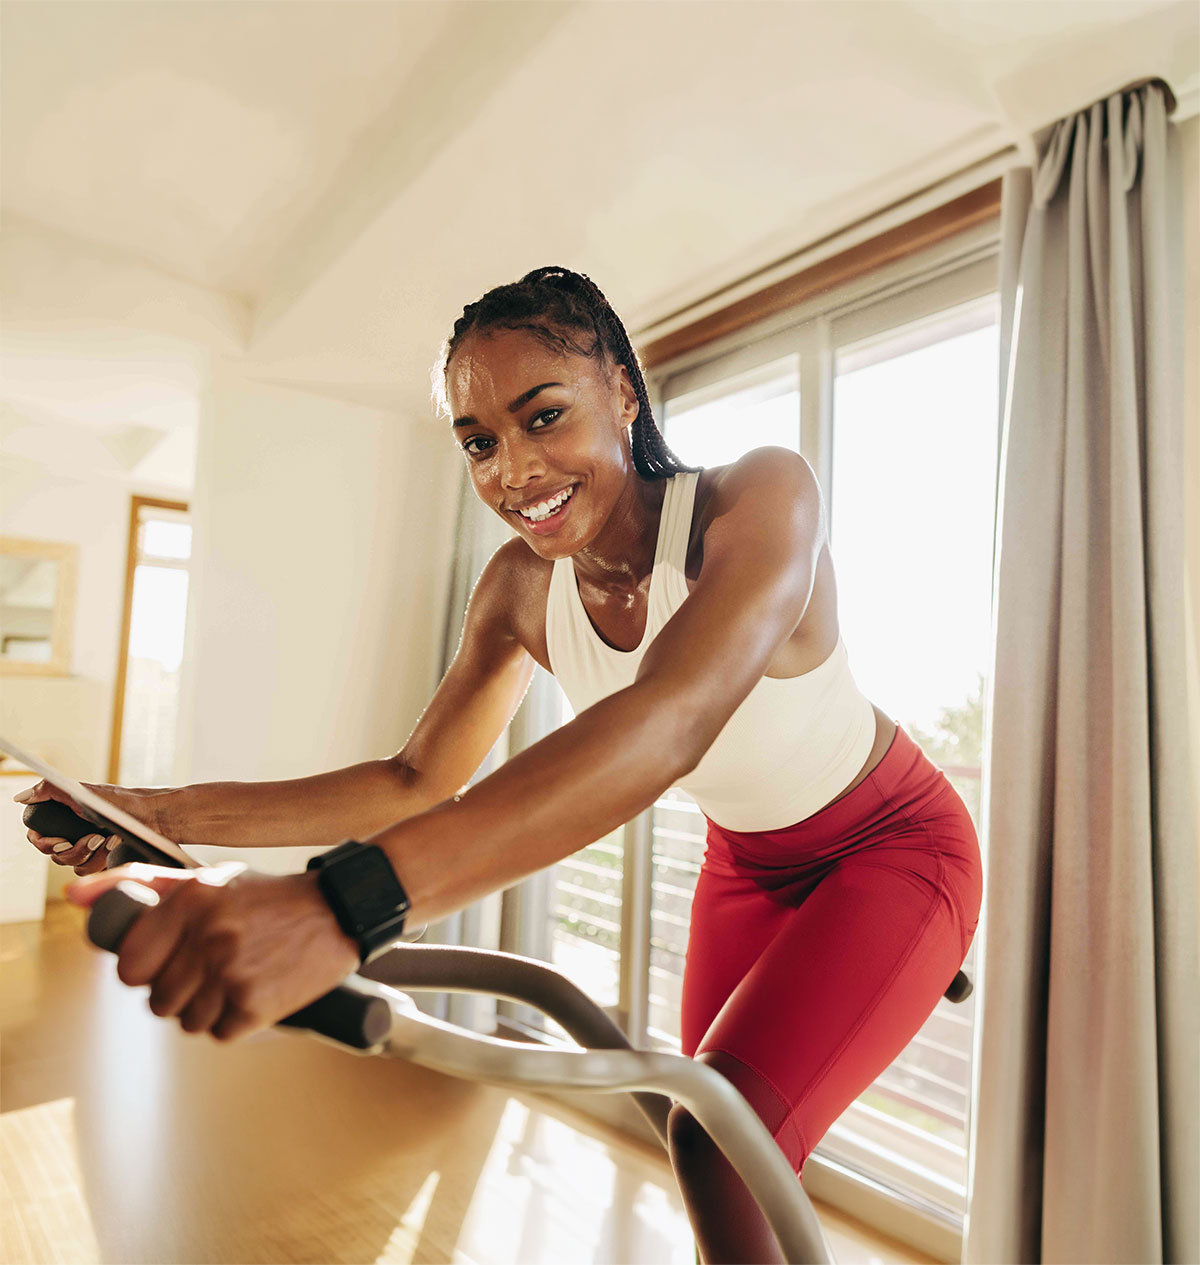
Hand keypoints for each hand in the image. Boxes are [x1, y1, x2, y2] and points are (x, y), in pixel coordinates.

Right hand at [14, 780, 118, 875]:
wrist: (152, 814)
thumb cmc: (119, 801)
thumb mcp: (82, 791)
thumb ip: (49, 790)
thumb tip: (20, 798)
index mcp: (63, 819)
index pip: (38, 839)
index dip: (45, 844)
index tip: (62, 841)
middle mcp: (73, 834)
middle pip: (56, 856)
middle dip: (75, 850)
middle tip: (94, 837)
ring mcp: (88, 849)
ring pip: (73, 866)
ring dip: (92, 854)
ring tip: (109, 839)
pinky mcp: (102, 860)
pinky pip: (91, 871)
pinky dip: (103, 859)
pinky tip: (115, 843)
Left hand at [65, 863, 360, 1042]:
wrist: (339, 910)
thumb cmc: (268, 897)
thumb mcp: (208, 878)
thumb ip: (140, 883)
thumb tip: (75, 895)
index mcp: (190, 900)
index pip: (128, 966)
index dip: (144, 970)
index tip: (166, 962)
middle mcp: (207, 934)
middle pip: (156, 1000)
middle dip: (179, 991)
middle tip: (211, 968)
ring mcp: (231, 971)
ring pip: (186, 1021)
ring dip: (208, 1008)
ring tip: (237, 977)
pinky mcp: (256, 1003)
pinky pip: (220, 1032)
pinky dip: (236, 1020)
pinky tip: (255, 991)